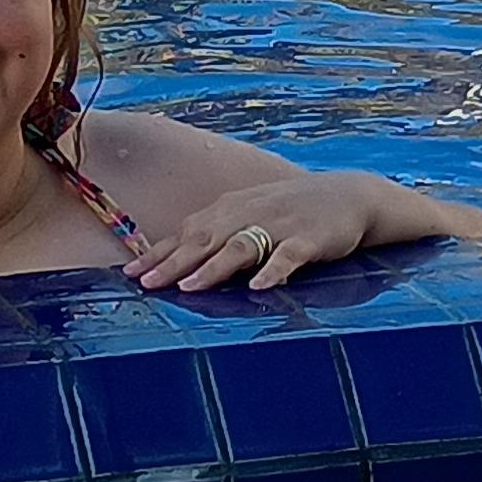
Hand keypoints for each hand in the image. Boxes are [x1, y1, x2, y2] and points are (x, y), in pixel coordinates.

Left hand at [128, 172, 378, 291]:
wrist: (351, 195)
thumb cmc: (293, 210)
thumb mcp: (250, 214)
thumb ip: (217, 232)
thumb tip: (177, 258)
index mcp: (231, 208)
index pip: (187, 232)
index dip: (158, 253)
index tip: (129, 274)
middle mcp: (249, 212)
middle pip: (205, 238)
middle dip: (173, 262)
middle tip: (147, 284)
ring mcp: (280, 224)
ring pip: (240, 245)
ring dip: (214, 267)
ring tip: (190, 286)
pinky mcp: (310, 239)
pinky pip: (288, 255)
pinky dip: (273, 270)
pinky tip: (259, 287)